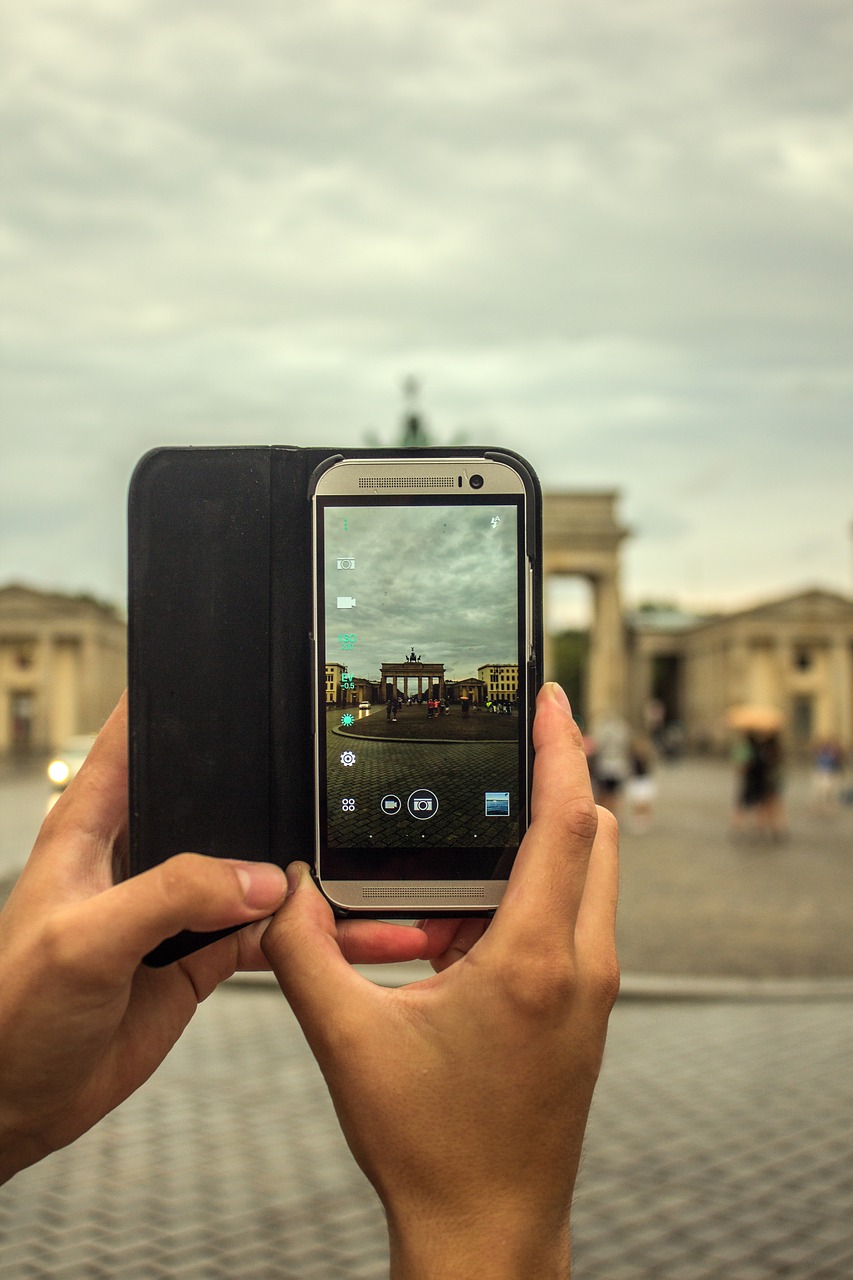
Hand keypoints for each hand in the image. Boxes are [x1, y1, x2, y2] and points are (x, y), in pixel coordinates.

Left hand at [0, 694, 429, 1183]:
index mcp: (95, 825)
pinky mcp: (198, 955)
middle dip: (270, 797)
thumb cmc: (11, 1014)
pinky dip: (303, 935)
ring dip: (300, 877)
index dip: (180, 702)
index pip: (137, 738)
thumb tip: (261, 878)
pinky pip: (265, 933)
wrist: (15, 1104)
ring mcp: (174, 906)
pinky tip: (341, 933)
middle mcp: (140, 856)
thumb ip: (173, 896)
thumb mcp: (85, 940)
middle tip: (327, 789)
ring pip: (252, 871)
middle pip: (217, 802)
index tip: (234, 675)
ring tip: (356, 874)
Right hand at [263, 683, 619, 1279]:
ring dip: (543, 841)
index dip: (561, 747)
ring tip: (469, 843)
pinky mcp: (586, 1009)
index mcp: (531, 960)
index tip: (552, 698)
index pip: (564, 821)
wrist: (488, 1232)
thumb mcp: (347, 1039)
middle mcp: (580, 966)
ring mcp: (592, 990)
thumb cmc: (430, 1148)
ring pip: (589, 876)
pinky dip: (535, 891)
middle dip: (558, 779)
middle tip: (516, 741)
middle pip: (595, 834)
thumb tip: (283, 889)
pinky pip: (574, 918)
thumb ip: (304, 951)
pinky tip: (468, 915)